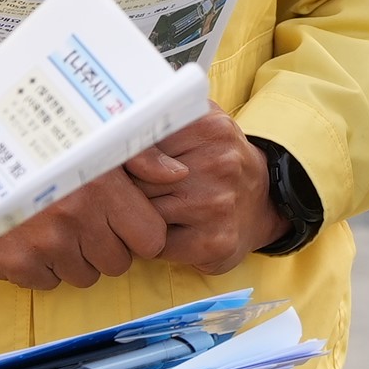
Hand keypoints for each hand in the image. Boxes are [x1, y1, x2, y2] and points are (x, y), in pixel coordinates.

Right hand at [0, 167, 173, 289]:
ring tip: (60, 230)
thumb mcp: (95, 140)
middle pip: (119, 263)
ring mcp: (45, 245)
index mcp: (103, 189)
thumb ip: (141, 156)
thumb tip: (178, 174)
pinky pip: (48, 284)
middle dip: (110, 248)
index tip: (126, 223)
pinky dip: (44, 269)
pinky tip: (34, 241)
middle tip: (89, 226)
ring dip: (77, 260)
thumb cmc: (40, 151)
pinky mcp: (15, 264)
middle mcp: (77, 219)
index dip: (142, 234)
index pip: (151, 239)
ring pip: (85, 276)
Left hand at [128, 110, 285, 273]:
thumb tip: (106, 132)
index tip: (114, 164)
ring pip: (140, 214)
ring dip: (136, 217)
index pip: (135, 142)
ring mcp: (216, 204)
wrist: (263, 203)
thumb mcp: (196, 126)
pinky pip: (153, 246)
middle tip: (143, 188)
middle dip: (128, 189)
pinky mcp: (213, 241)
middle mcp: (218, 164)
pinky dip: (151, 243)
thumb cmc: (214, 163)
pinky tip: (167, 232)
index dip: (119, 158)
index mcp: (210, 128)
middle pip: (133, 180)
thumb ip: (156, 122)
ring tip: (156, 209)